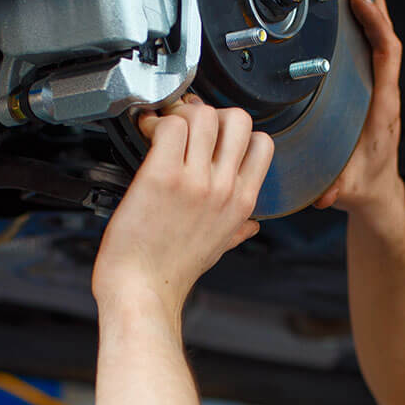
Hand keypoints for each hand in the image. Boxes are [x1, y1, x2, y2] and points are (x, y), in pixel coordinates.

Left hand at [92, 96, 273, 317]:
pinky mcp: (163, 175)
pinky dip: (156, 122)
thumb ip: (238, 229)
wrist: (142, 290)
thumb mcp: (218, 248)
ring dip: (180, 115)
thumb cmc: (172, 272)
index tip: (212, 138)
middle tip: (187, 128)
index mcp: (242, 203)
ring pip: (203, 115)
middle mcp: (224, 188)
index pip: (262, 143)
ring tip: (162, 130)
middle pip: (238, 119)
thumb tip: (251, 225)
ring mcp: (195, 181)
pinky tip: (146, 135)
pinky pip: (170, 126)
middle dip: (212, 115)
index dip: (236, 132)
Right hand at [313, 0, 404, 216]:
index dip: (376, 24)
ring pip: (381, 38)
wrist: (378, 192)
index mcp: (382, 106)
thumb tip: (325, 196)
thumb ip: (336, 190)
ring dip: (373, 5)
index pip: (386, 54)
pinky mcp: (372, 88)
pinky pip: (372, 47)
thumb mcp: (347, 189)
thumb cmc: (362, 185)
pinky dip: (365, 23)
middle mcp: (385, 91)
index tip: (358, 0)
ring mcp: (380, 88)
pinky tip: (349, 7)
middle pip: (387, 34)